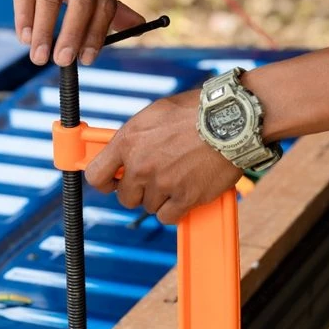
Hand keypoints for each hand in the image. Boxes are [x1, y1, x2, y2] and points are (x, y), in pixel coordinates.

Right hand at [0, 0, 144, 65]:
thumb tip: (138, 25)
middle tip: (63, 61)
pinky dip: (24, 17)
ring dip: (44, 32)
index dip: (97, 33)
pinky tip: (25, 37)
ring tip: (39, 57)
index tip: (86, 59)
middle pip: (82, 0)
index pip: (104, 2)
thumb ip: (104, 3)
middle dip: (74, 35)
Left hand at [85, 90, 242, 224]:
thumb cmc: (196, 112)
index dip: (105, 182)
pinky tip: (185, 194)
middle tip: (156, 179)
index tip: (114, 182)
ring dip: (161, 197)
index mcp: (128, 141)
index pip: (96, 176)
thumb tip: (124, 153)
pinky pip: (168, 216)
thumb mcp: (156, 114)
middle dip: (138, 191)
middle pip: (125, 197)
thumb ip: (135, 136)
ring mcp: (162, 183)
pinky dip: (176, 209)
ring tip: (179, 177)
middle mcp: (140, 165)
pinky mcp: (184, 198)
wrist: (232, 120)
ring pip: (149, 206)